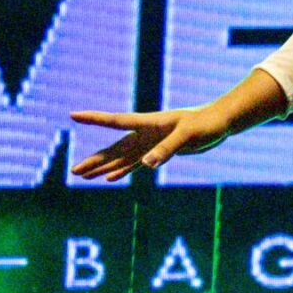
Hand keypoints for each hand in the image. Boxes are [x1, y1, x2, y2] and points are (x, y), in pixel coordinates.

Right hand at [70, 104, 230, 182]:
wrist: (219, 123)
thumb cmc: (205, 124)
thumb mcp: (188, 135)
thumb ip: (167, 148)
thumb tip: (146, 165)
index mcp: (148, 123)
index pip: (116, 121)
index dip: (95, 119)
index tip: (73, 115)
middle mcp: (144, 134)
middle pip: (113, 148)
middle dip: (94, 159)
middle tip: (75, 171)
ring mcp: (149, 144)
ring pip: (120, 158)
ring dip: (103, 167)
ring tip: (83, 175)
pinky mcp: (158, 153)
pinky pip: (134, 164)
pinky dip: (121, 171)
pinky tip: (109, 178)